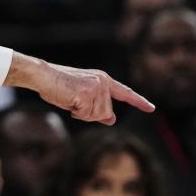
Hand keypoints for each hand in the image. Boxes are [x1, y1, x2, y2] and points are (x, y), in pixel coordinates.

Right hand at [5, 53, 153, 124]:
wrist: (43, 75)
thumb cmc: (58, 86)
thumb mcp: (81, 97)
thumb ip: (98, 107)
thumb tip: (112, 119)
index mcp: (102, 79)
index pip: (125, 93)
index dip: (139, 102)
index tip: (151, 108)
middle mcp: (102, 82)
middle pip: (106, 113)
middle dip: (89, 114)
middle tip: (73, 102)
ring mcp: (96, 88)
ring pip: (97, 116)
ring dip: (82, 113)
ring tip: (70, 99)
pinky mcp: (88, 93)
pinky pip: (87, 114)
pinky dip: (76, 112)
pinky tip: (68, 100)